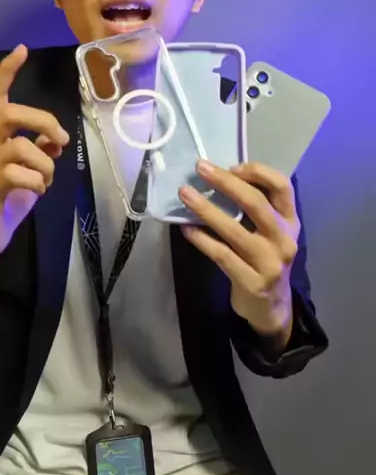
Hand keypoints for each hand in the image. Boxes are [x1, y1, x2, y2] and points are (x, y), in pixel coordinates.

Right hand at [0, 45, 69, 264]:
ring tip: (47, 180)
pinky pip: (18, 175)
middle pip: (8, 113)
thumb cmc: (3, 204)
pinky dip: (37, 182)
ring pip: (20, 146)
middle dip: (42, 120)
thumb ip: (39, 154)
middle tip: (60, 139)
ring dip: (45, 163)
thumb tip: (54, 141)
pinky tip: (38, 193)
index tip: (21, 50)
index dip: (7, 72)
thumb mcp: (28, 174)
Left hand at [179, 161, 299, 341]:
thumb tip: (219, 176)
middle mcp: (284, 239)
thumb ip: (257, 208)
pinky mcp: (252, 282)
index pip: (282, 186)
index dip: (257, 171)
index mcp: (290, 221)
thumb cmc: (265, 259)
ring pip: (234, 229)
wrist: (272, 308)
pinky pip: (221, 255)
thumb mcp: (271, 233)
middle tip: (200, 168)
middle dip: (226, 182)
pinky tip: (186, 229)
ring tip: (185, 194)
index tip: (232, 166)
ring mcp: (270, 263)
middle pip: (256, 203)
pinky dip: (201, 239)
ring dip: (205, 209)